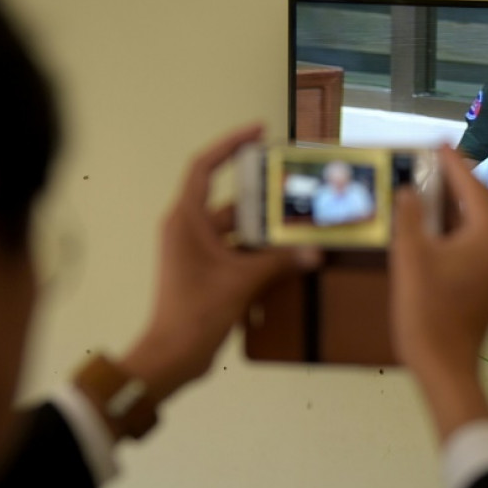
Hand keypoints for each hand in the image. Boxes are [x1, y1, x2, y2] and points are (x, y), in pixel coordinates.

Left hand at [120, 124, 317, 402]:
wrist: (174, 355)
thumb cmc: (196, 311)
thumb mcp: (242, 281)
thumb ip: (279, 262)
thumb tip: (314, 252)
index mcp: (186, 219)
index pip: (205, 167)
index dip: (230, 144)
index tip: (258, 132)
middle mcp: (188, 229)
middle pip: (228, 200)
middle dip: (261, 195)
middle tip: (294, 185)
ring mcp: (196, 252)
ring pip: (235, 229)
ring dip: (264, 229)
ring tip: (299, 222)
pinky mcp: (206, 272)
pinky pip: (236, 251)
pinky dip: (259, 253)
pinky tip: (288, 256)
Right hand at [390, 145, 487, 439]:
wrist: (445, 363)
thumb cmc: (428, 311)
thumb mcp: (411, 257)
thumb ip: (410, 216)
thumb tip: (407, 189)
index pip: (473, 185)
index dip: (453, 163)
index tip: (436, 143)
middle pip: (482, 199)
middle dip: (458, 179)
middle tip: (432, 160)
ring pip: (482, 219)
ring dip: (458, 201)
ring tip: (431, 184)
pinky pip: (480, 237)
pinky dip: (460, 223)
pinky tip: (438, 221)